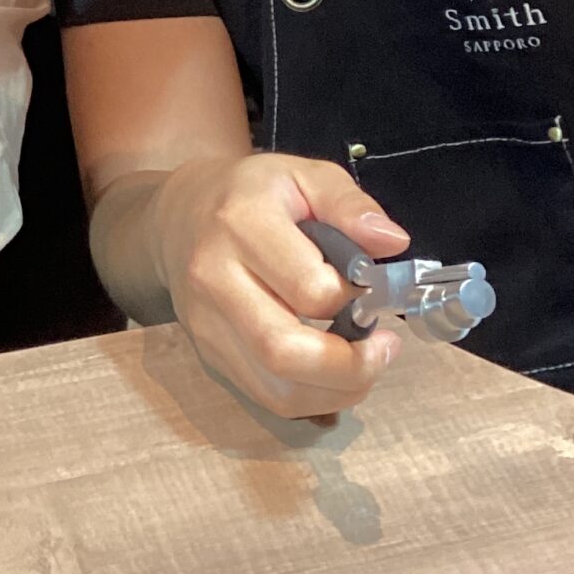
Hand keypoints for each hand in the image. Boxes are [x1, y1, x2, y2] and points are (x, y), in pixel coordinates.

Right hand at [151, 150, 411, 416]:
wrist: (180, 216)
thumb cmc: (252, 193)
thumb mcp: (303, 175)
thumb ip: (349, 204)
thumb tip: (393, 242)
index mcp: (241, 224)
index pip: (310, 288)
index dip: (355, 298)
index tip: (373, 289)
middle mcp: (214, 278)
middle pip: (284, 350)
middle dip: (351, 366)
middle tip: (385, 349)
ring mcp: (206, 323)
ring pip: (276, 389)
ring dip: (336, 391)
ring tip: (366, 365)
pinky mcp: (208, 354)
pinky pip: (266, 397)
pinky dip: (312, 398)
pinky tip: (334, 374)